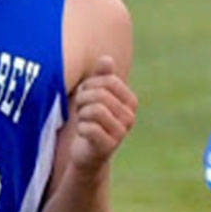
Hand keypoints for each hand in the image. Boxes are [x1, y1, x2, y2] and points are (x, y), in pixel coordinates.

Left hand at [67, 55, 136, 174]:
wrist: (86, 153)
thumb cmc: (90, 120)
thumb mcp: (93, 95)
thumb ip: (100, 76)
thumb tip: (106, 59)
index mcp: (130, 102)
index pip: (109, 81)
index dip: (90, 84)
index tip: (84, 93)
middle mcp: (129, 117)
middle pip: (101, 95)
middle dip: (83, 99)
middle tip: (80, 108)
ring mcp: (121, 133)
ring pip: (96, 110)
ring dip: (82, 113)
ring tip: (81, 119)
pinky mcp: (108, 146)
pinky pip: (90, 128)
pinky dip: (81, 128)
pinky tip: (82, 132)